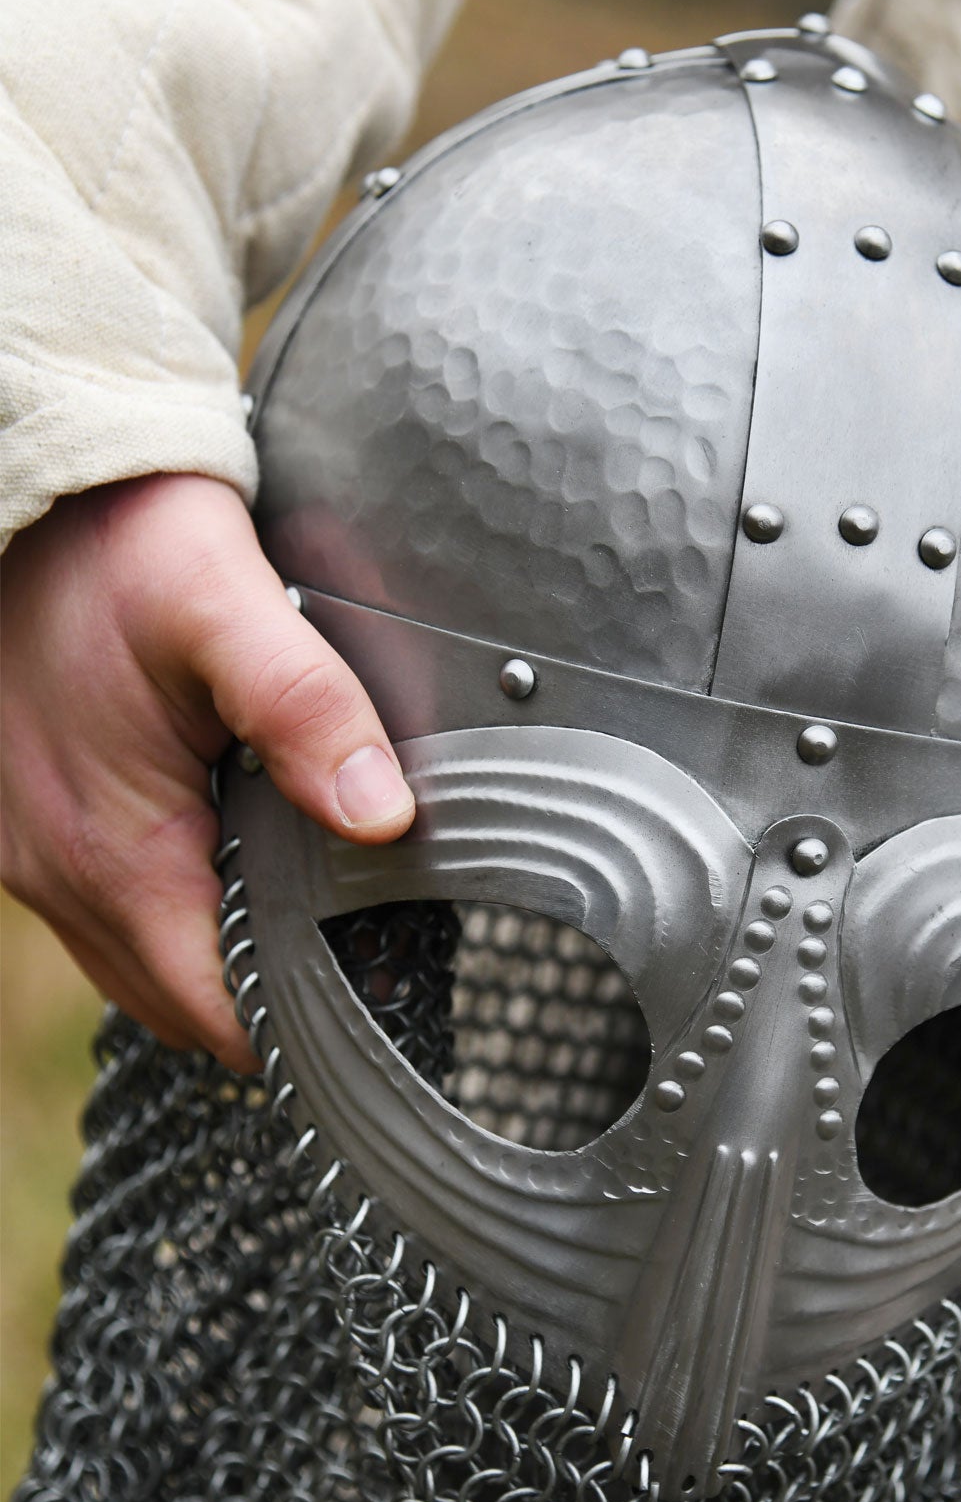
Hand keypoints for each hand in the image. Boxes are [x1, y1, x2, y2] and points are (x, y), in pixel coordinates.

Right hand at [1, 474, 414, 1070]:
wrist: (24, 475)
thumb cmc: (117, 536)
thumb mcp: (223, 603)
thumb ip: (306, 709)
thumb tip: (383, 818)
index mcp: (111, 853)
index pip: (218, 1013)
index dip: (300, 1026)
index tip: (380, 1008)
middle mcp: (56, 874)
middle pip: (184, 1001)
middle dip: (270, 1000)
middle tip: (372, 959)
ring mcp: (31, 851)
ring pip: (142, 959)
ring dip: (219, 954)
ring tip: (316, 914)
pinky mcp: (26, 817)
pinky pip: (110, 905)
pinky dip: (175, 907)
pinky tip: (235, 854)